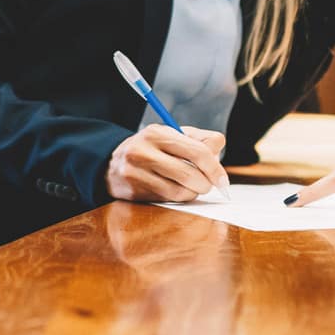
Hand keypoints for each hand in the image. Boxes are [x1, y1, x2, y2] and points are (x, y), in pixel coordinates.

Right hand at [107, 125, 227, 202]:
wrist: (111, 164)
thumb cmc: (151, 149)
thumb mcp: (172, 136)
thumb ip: (199, 140)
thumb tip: (218, 150)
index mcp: (157, 133)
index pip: (197, 152)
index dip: (215, 169)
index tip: (222, 181)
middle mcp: (144, 151)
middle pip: (190, 175)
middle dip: (205, 184)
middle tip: (207, 185)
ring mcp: (136, 172)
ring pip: (180, 191)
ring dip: (192, 193)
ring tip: (190, 186)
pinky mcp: (133, 191)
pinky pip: (167, 200)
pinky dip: (178, 198)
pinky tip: (175, 190)